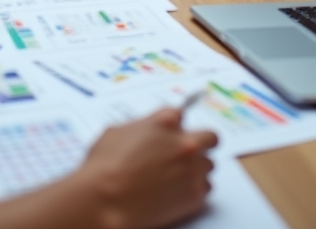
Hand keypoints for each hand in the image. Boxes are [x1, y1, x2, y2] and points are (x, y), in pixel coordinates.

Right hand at [78, 110, 215, 228]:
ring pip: (210, 164)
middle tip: (189, 150)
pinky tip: (179, 190)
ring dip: (198, 167)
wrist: (107, 201)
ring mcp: (192, 170)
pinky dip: (196, 188)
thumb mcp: (117, 132)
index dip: (174, 124)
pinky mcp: (194, 195)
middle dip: (201, 141)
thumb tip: (148, 131)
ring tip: (179, 175)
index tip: (172, 130)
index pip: (180, 114)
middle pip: (210, 137)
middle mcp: (184, 143)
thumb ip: (141, 127)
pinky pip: (207, 188)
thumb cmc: (105, 167)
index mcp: (164, 122)